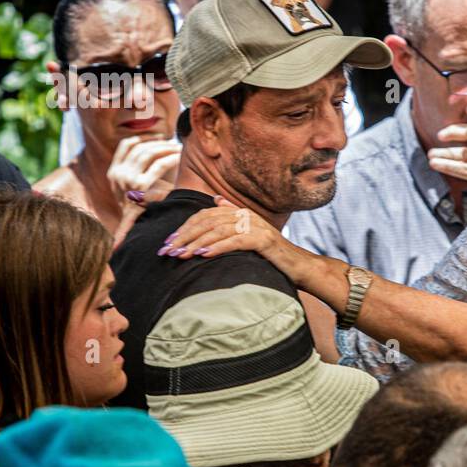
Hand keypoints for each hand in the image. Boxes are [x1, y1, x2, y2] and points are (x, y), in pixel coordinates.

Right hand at [107, 135, 179, 197]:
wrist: (142, 225)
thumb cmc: (144, 203)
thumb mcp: (135, 182)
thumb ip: (140, 164)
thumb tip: (159, 140)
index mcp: (113, 172)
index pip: (125, 146)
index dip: (142, 137)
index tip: (157, 136)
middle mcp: (118, 174)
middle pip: (139, 148)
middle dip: (158, 143)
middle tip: (172, 142)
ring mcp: (127, 179)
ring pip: (149, 153)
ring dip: (165, 148)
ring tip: (177, 147)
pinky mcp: (141, 186)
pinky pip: (159, 165)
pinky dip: (171, 157)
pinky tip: (180, 156)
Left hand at [162, 195, 306, 279]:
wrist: (300, 266)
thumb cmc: (272, 256)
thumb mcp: (250, 234)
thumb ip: (233, 216)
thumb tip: (216, 199)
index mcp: (240, 213)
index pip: (205, 215)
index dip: (185, 227)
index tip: (168, 242)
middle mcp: (247, 215)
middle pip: (208, 222)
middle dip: (184, 236)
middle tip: (166, 250)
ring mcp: (256, 226)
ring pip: (218, 230)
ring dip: (196, 243)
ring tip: (179, 255)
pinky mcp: (264, 240)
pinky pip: (235, 241)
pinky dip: (217, 247)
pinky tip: (203, 255)